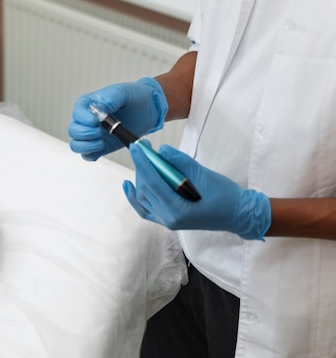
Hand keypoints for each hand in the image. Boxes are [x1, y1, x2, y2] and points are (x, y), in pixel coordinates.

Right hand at [68, 77, 167, 160]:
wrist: (148, 109)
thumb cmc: (135, 96)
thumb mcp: (123, 93)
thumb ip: (111, 99)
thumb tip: (100, 108)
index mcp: (89, 104)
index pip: (77, 113)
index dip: (83, 119)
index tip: (96, 121)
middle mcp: (87, 120)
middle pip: (73, 131)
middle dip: (84, 134)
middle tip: (100, 132)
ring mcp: (93, 134)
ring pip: (76, 145)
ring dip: (86, 146)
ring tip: (101, 142)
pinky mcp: (100, 146)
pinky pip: (87, 155)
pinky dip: (91, 154)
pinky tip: (103, 148)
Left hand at [123, 142, 270, 239]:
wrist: (238, 214)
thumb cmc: (226, 197)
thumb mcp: (205, 176)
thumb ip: (181, 163)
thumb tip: (162, 150)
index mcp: (178, 211)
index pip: (153, 184)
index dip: (143, 163)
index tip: (137, 147)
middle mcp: (168, 219)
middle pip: (146, 190)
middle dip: (141, 166)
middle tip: (142, 147)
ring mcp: (166, 221)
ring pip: (143, 198)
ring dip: (140, 177)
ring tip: (143, 158)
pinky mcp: (168, 218)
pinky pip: (146, 208)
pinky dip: (136, 196)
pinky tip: (129, 184)